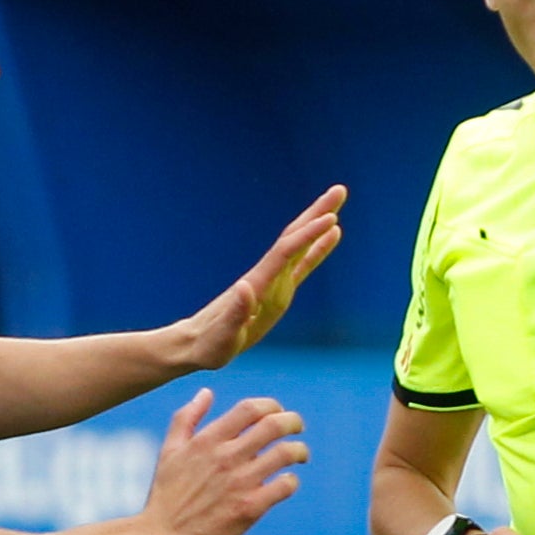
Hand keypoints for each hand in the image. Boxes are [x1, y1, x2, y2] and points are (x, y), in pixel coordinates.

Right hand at [140, 389, 309, 534]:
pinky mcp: (250, 508)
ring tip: (300, 455)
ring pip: (286, 454)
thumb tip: (206, 393)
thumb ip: (186, 418)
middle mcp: (226, 457)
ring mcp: (240, 482)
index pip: (250, 409)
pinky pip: (285, 485)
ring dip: (299, 450)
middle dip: (293, 422)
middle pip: (274, 426)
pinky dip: (291, 480)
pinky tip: (286, 482)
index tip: (277, 412)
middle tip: (297, 428)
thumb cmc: (165, 494)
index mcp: (208, 440)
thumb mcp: (168, 450)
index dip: (271, 405)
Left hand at [173, 185, 346, 367]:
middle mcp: (266, 276)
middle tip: (339, 190)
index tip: (331, 218)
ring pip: (299, 245)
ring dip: (318, 224)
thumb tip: (245, 287)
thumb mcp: (222, 336)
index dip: (308, 236)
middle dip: (316, 215)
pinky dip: (317, 248)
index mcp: (258, 285)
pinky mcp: (276, 290)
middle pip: (293, 237)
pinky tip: (332, 235)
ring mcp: (272, 281)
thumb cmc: (209, 345)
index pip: (286, 253)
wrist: (195, 343)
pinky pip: (301, 264)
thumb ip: (235, 314)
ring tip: (339, 205)